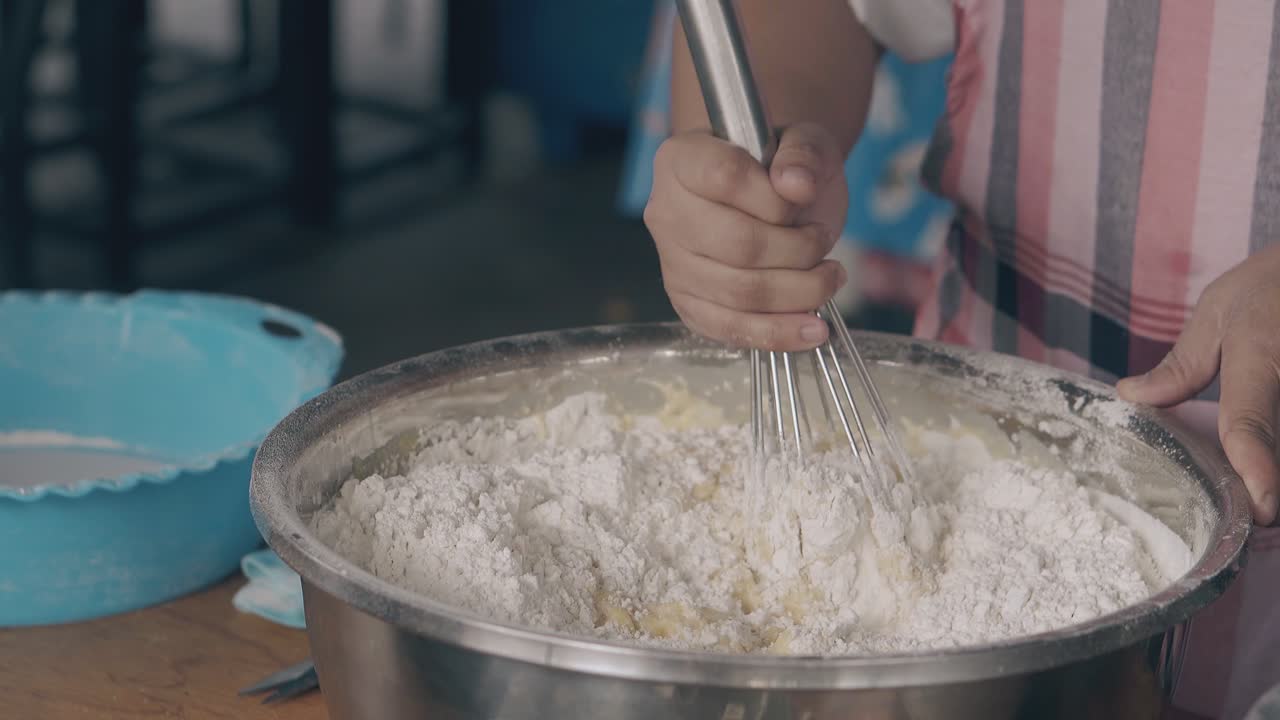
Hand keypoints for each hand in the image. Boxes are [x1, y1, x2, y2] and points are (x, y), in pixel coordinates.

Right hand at [644, 123, 849, 351]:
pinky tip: (812, 329)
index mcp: (682, 160)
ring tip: (828, 277)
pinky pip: (730, 329)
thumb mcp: (802, 142)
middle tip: (822, 242)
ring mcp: (673, 264)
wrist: (767, 198)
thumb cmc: (778, 168)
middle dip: (798, 250)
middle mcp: (666, 212)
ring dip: (800, 291)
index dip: (775, 196)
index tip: (804, 197)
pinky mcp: (688, 304)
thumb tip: (796, 185)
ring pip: (740, 292)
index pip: (725, 177)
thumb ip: (803, 154)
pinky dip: (778, 333)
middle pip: (737, 244)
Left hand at [1117, 245, 1279, 524]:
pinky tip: (1268, 466)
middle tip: (1252, 516)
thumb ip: (1183, 364)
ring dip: (1279, 473)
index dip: (1259, 468)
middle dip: (1274, 489)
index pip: (1252, 421)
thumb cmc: (1273, 283)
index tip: (1264, 510)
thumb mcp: (1220, 311)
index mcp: (1259, 354)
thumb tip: (1131, 397)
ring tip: (1263, 497)